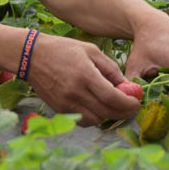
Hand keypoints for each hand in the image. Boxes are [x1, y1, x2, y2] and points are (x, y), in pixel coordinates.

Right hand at [25, 34, 142, 126]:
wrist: (31, 56)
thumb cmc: (63, 49)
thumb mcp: (90, 51)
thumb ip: (110, 68)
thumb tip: (126, 86)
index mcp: (85, 75)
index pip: (113, 98)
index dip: (128, 104)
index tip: (136, 102)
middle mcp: (76, 92)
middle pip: (106, 112)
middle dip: (123, 112)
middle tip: (130, 107)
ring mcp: (66, 103)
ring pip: (95, 120)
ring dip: (108, 115)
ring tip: (113, 105)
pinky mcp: (59, 109)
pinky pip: (82, 120)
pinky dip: (93, 117)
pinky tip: (96, 107)